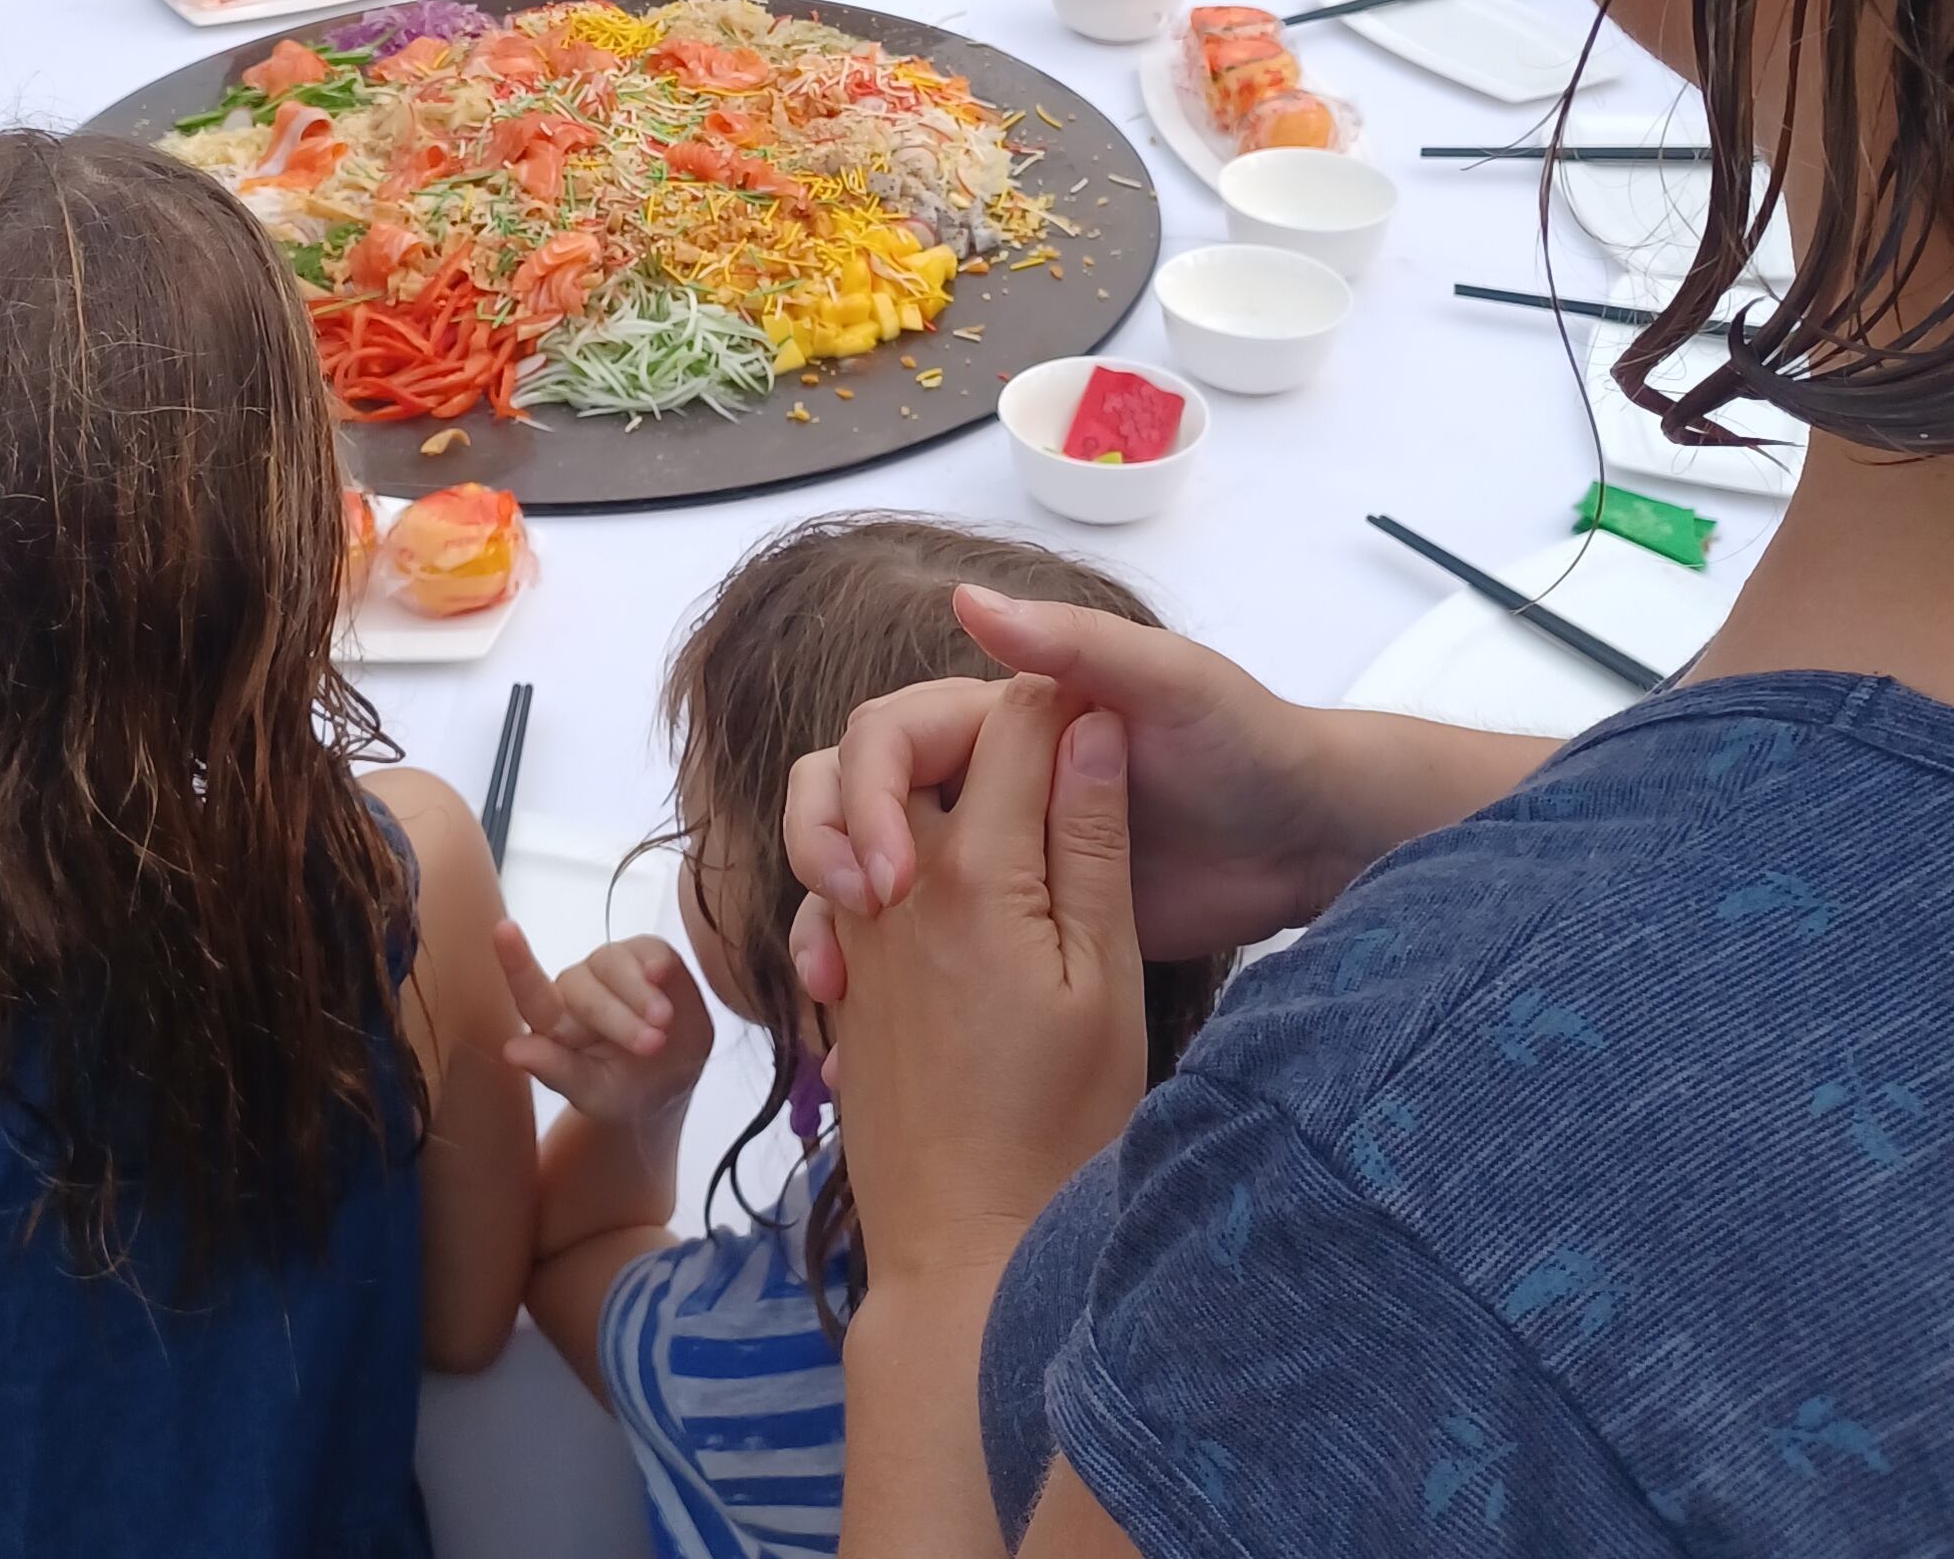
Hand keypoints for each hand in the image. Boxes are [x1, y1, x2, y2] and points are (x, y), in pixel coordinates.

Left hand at [496, 925, 714, 1125]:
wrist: (674, 1077)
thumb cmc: (624, 1088)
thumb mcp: (595, 1093)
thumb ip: (557, 1071)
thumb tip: (511, 1050)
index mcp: (554, 1023)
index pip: (531, 994)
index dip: (517, 963)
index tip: (503, 930)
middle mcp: (576, 988)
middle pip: (585, 990)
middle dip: (619, 1020)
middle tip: (651, 1046)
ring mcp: (611, 966)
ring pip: (615, 964)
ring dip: (640, 995)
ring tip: (663, 1024)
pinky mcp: (648, 954)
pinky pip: (648, 950)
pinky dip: (655, 963)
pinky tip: (663, 977)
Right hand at [788, 584, 1340, 1001]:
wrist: (1302, 842)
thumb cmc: (1242, 743)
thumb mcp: (1168, 683)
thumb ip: (1073, 644)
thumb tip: (964, 599)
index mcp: (994, 712)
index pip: (885, 739)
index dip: (865, 796)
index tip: (889, 872)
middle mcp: (975, 775)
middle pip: (850, 794)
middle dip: (826, 846)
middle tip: (859, 916)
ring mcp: (986, 852)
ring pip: (860, 867)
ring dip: (825, 913)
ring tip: (831, 984)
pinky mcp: (1008, 922)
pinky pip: (908, 940)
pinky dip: (867, 967)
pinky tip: (853, 1023)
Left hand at [828, 676, 1143, 1292]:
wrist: (961, 1250)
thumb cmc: (1057, 1127)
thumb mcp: (1105, 979)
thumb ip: (1093, 842)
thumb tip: (1092, 723)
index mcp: (977, 869)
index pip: (1018, 719)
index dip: (1071, 703)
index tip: (1109, 725)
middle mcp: (897, 878)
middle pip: (907, 735)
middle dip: (975, 724)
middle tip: (1043, 763)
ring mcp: (857, 923)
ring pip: (864, 795)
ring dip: (922, 786)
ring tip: (993, 827)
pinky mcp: (844, 968)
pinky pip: (848, 869)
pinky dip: (886, 851)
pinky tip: (943, 900)